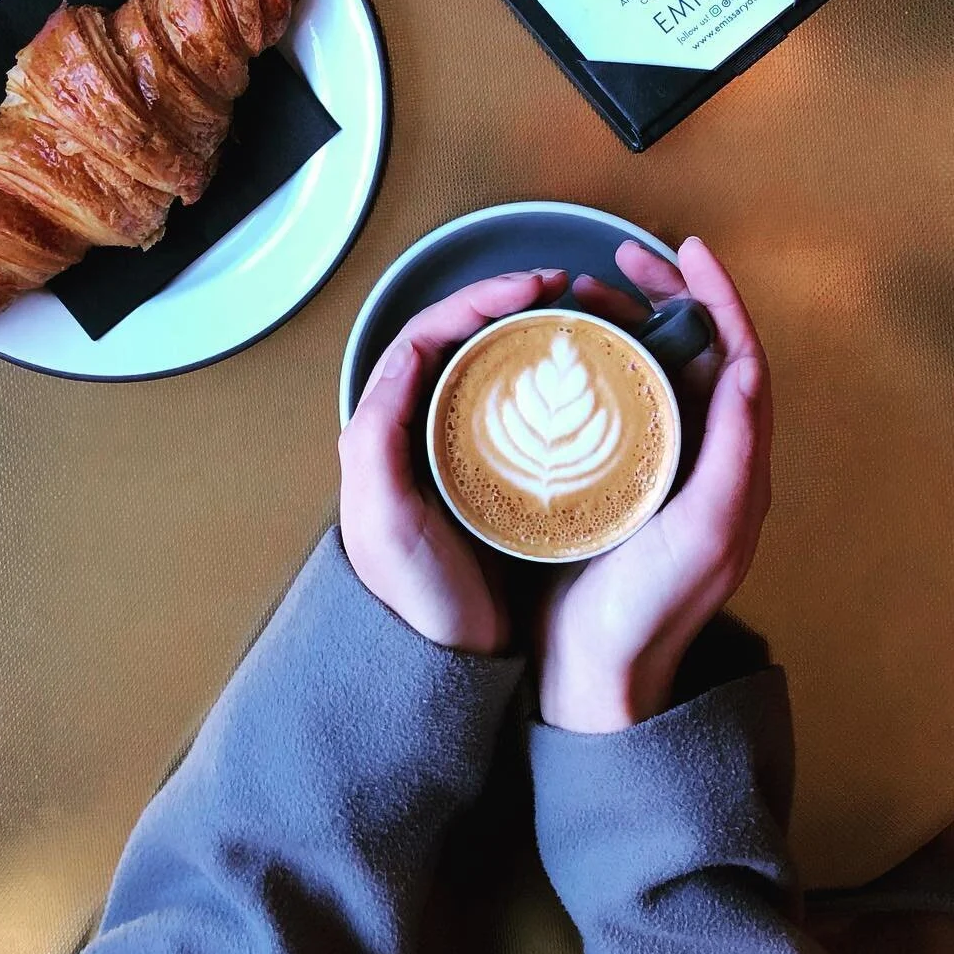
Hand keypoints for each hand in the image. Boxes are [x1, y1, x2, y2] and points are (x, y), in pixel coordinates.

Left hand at [339, 268, 569, 655]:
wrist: (448, 665)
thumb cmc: (415, 597)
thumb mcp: (383, 520)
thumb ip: (377, 440)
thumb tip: (404, 358)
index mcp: (388, 426)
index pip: (430, 335)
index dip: (478, 299)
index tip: (530, 288)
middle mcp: (419, 428)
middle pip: (462, 339)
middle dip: (508, 302)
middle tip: (560, 289)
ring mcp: (459, 449)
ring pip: (490, 367)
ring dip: (527, 333)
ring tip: (573, 318)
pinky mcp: (494, 472)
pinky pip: (516, 407)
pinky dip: (543, 380)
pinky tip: (576, 377)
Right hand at [536, 237, 772, 731]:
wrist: (596, 672)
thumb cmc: (650, 610)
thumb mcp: (706, 531)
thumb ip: (734, 451)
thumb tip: (746, 367)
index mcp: (736, 463)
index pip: (739, 357)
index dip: (718, 297)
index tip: (684, 253)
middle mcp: (705, 457)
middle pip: (695, 354)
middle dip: (667, 299)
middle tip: (620, 264)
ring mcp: (662, 467)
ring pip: (654, 373)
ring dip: (628, 327)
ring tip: (585, 299)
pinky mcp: (621, 479)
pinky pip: (620, 404)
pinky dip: (599, 368)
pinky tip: (566, 357)